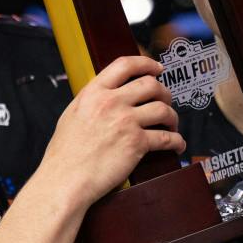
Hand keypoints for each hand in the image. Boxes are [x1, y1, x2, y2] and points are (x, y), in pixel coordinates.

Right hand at [41, 55, 185, 205]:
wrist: (65, 180)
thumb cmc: (65, 154)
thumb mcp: (72, 115)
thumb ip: (91, 101)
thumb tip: (106, 95)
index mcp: (93, 93)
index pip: (125, 65)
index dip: (146, 63)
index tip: (157, 68)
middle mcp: (111, 103)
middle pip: (150, 85)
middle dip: (164, 92)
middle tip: (166, 101)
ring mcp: (125, 122)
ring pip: (163, 109)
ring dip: (172, 117)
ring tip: (171, 125)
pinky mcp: (136, 144)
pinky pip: (167, 138)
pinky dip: (176, 141)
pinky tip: (177, 145)